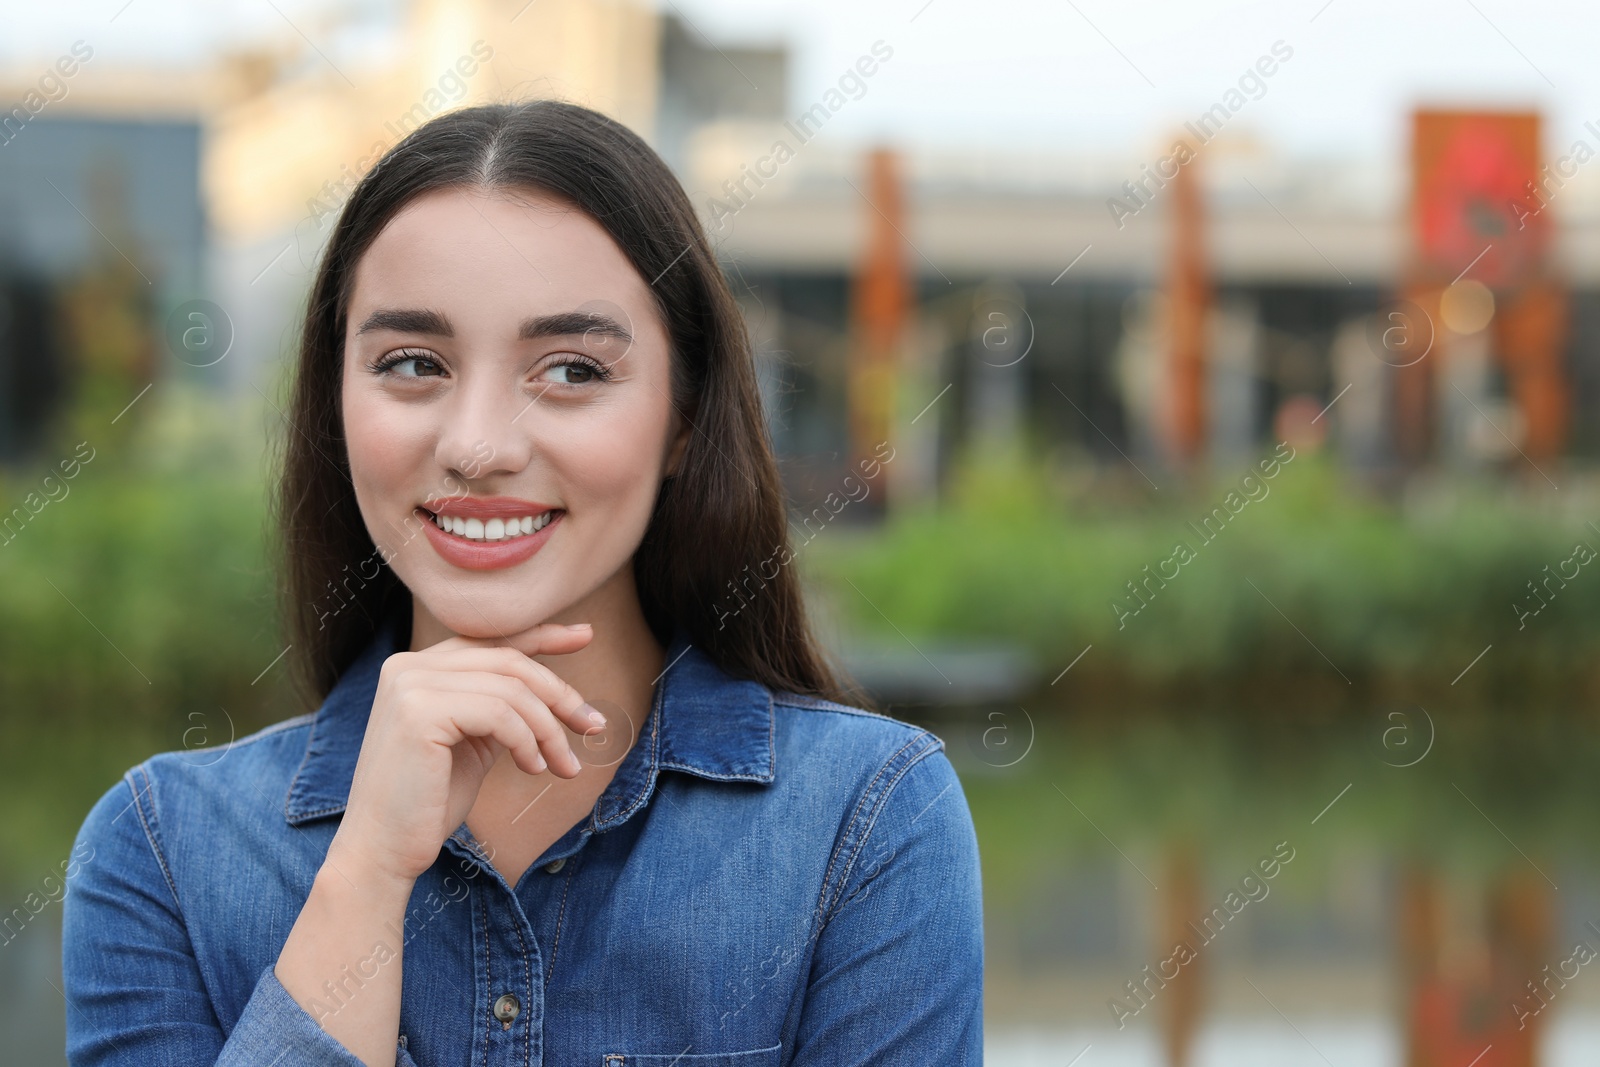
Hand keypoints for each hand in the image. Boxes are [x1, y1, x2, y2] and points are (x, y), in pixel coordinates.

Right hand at [328, 622, 602, 887]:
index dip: (542, 635)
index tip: (585, 636)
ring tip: (564, 765)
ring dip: (550, 730)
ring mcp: (409, 685)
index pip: (491, 641)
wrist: (382, 852)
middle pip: (508, 661)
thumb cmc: (428, 803)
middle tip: (592, 725)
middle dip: (560, 693)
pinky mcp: (419, 712)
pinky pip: (500, 714)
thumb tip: (554, 691)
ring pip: (511, 689)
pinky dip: (528, 742)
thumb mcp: (471, 742)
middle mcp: (407, 666)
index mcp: (415, 668)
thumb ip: (497, 707)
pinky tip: (533, 768)